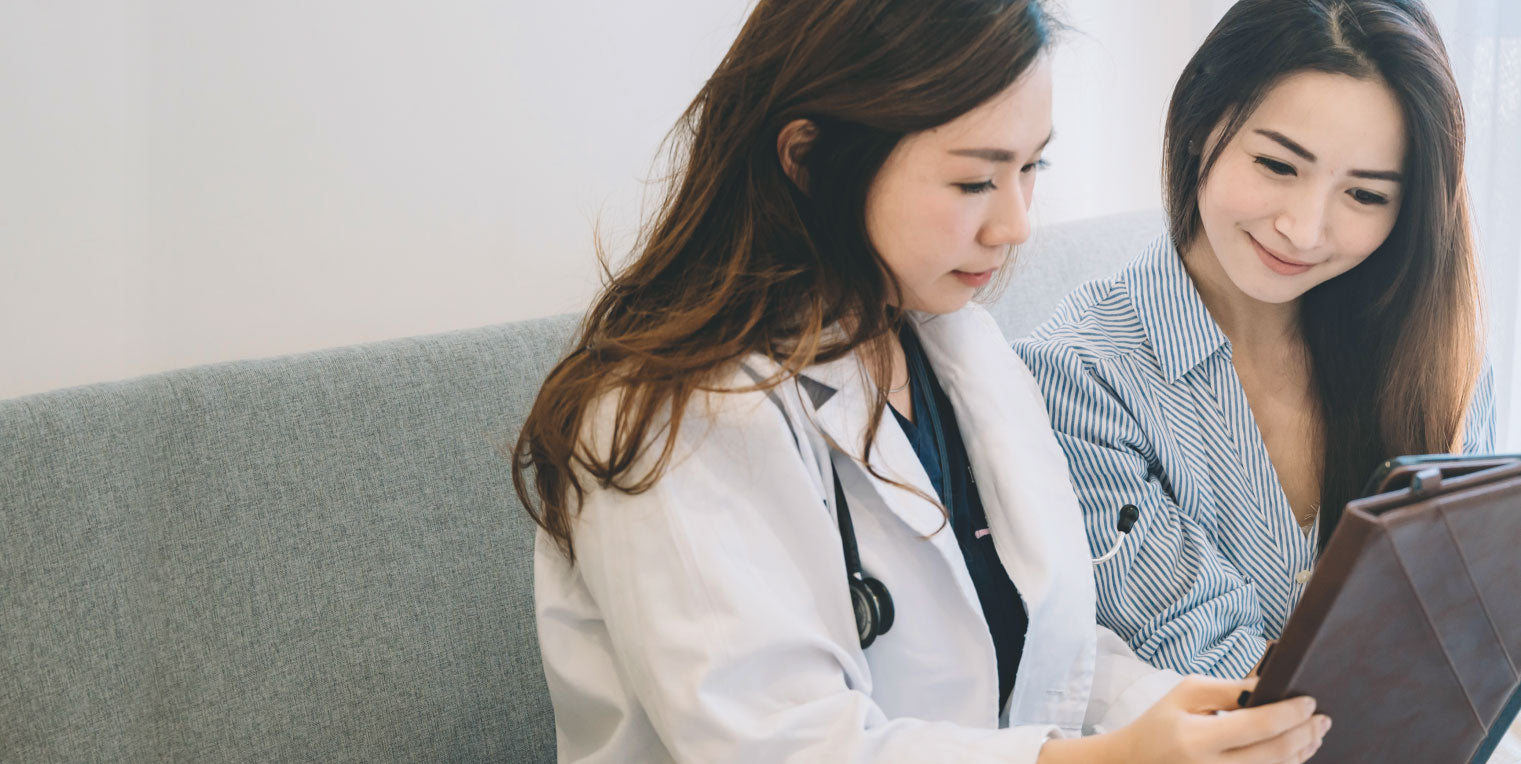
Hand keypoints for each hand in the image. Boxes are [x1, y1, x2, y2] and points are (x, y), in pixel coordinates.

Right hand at [1040, 676, 1330, 763]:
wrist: (1133, 763)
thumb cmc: (1160, 723)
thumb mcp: (1186, 694)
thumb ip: (1228, 689)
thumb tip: (1270, 686)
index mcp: (1198, 739)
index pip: (1259, 725)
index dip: (1291, 713)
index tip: (1310, 701)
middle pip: (1277, 754)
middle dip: (1307, 734)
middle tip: (1323, 718)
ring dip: (1303, 752)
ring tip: (1315, 733)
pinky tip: (1296, 751)